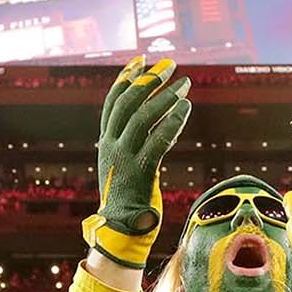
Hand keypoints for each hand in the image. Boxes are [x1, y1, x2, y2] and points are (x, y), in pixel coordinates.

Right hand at [83, 55, 191, 267]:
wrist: (120, 230)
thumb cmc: (128, 198)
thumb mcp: (124, 165)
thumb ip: (134, 143)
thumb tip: (155, 120)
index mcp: (106, 142)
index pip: (113, 102)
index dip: (126, 79)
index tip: (140, 61)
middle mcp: (111, 146)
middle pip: (127, 104)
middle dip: (149, 80)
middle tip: (169, 65)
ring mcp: (123, 159)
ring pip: (142, 118)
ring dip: (165, 97)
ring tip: (184, 84)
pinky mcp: (139, 172)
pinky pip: (157, 141)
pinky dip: (172, 122)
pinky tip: (185, 109)